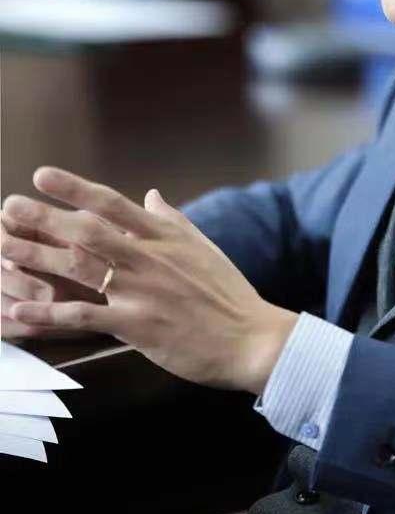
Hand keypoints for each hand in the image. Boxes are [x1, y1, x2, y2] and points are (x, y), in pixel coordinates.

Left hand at [2, 169, 298, 392]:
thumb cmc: (228, 293)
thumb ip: (171, 219)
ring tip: (4, 247)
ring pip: (79, 268)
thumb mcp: (203, 248)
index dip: (74, 188)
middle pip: (87, 231)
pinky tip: (19, 312)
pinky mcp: (137, 326)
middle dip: (44, 217)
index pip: (111, 203)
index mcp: (163, 236)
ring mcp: (141, 291)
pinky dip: (48, 315)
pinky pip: (83, 317)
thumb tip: (150, 194)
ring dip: (37, 257)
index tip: (42, 176)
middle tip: (8, 207)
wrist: (250, 338)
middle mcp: (148, 258)